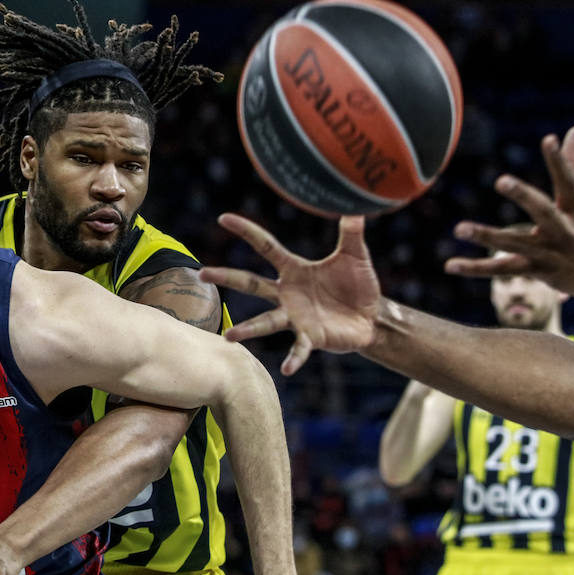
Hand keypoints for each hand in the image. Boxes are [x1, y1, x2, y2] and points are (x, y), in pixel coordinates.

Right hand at [200, 212, 379, 374]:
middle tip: (202, 273)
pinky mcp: (311, 338)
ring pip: (266, 322)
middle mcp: (287, 294)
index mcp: (294, 270)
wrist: (372, 317)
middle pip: (251, 283)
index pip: (266, 246)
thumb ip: (352, 232)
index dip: (246, 231)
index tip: (224, 218)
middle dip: (226, 278)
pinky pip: (299, 349)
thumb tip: (355, 204)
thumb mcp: (355, 256)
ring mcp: (296, 317)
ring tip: (230, 335)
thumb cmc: (358, 285)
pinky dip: (293, 359)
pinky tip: (286, 369)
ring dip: (248, 329)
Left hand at [445, 126, 573, 300]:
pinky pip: (502, 269)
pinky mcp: (537, 271)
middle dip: (523, 196)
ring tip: (459, 228)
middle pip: (542, 211)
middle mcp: (564, 231)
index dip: (560, 161)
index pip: (569, 181)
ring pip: (515, 244)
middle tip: (501, 180)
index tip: (549, 140)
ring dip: (487, 236)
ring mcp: (549, 253)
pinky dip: (476, 269)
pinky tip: (451, 265)